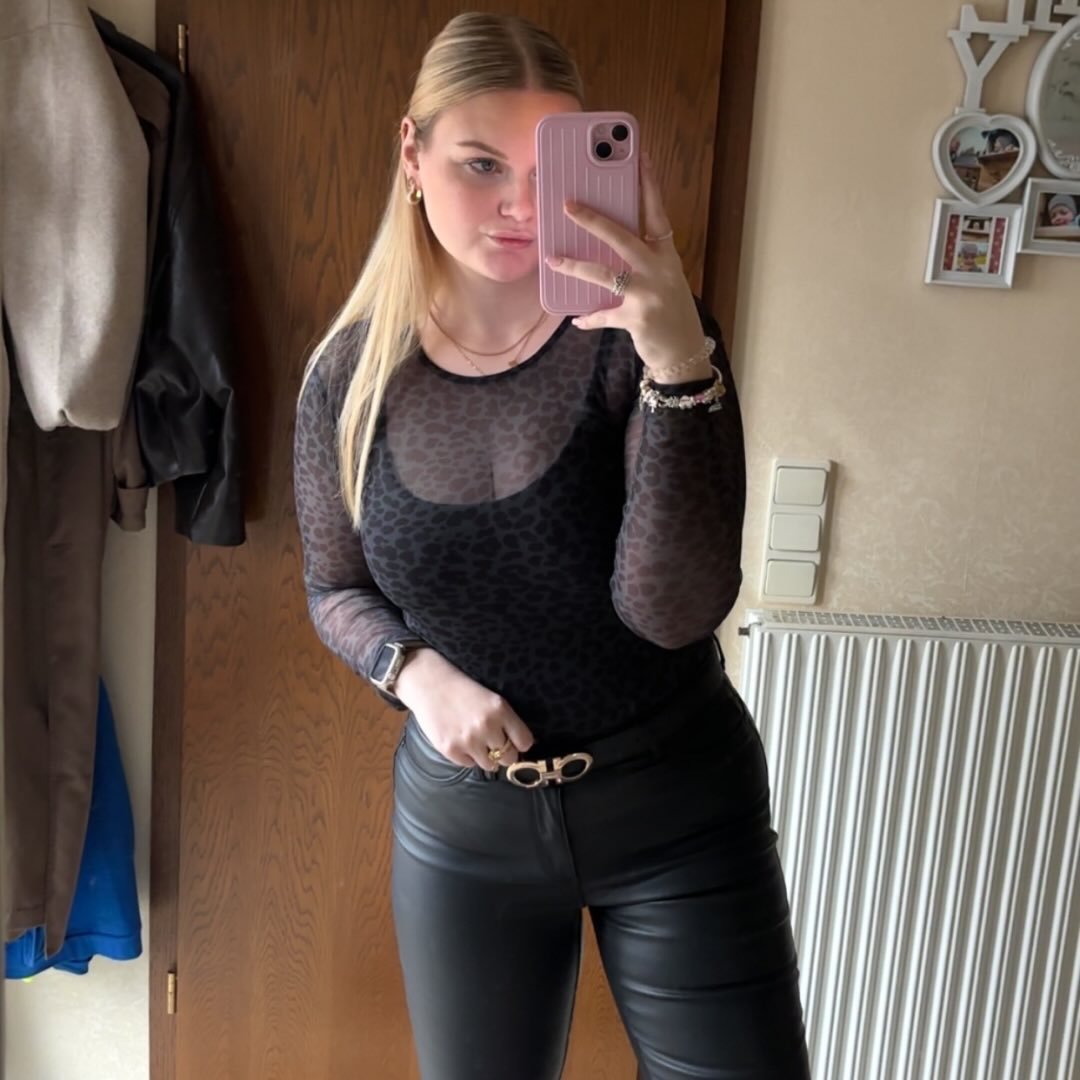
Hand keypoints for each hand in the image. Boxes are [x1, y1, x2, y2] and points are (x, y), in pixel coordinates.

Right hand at [394, 648, 534, 771]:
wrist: (430, 684)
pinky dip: (467, 757)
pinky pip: (469, 765)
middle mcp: (486, 727)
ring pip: (490, 765)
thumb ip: (506, 720)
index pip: (524, 741)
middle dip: (504, 753)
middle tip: (494, 744)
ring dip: (486, 757)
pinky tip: (461, 740)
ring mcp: (468, 740)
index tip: (514, 741)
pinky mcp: (450, 749)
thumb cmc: (463, 690)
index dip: (520, 743)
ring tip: (477, 742)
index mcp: (500, 710)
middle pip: (509, 757)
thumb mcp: (492, 699)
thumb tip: (520, 745)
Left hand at [543, 150, 707, 374]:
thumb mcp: (662, 279)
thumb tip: (601, 243)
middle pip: (623, 237)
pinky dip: (589, 318)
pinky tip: (576, 320)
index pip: (656, 212)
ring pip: (605, 273)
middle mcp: (659, 269)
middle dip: (593, 220)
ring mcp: (649, 294)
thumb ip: (640, 260)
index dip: (648, 184)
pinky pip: (604, 315)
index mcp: (666, 255)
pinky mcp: (637, 319)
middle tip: (568, 205)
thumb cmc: (670, 311)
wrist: (684, 352)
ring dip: (576, 266)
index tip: (639, 155)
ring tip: (553, 260)